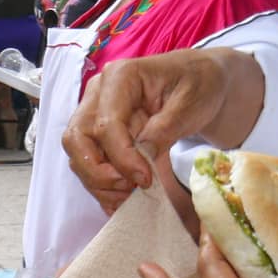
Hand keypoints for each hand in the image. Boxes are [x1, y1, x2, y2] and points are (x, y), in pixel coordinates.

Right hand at [64, 48, 235, 209]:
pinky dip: (102, 187)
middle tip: (130, 188)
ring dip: (100, 183)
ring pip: (78, 155)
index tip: (146, 179)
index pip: (106, 124)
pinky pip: (89, 164)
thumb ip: (165, 128)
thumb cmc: (197, 85)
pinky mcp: (100, 134)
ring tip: (131, 195)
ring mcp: (95, 114)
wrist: (200, 82)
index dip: (122, 157)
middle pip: (77, 139)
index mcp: (120, 77)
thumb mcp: (190, 103)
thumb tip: (143, 156)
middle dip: (98, 173)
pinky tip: (124, 199)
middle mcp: (99, 94)